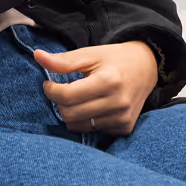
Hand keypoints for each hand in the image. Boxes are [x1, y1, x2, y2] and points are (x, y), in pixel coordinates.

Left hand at [34, 41, 159, 134]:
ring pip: (78, 126)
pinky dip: (86, 121)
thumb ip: (64, 60)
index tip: (48, 84)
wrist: (148, 67)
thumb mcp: (91, 54)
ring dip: (71, 114)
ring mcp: (122, 118)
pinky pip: (92, 131)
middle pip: (70, 114)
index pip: (67, 96)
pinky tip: (93, 107)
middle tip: (63, 91)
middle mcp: (117, 102)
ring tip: (78, 99)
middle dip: (59, 103)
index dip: (51, 91)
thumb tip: (37, 56)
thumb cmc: (116, 59)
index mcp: (108, 81)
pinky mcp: (124, 128)